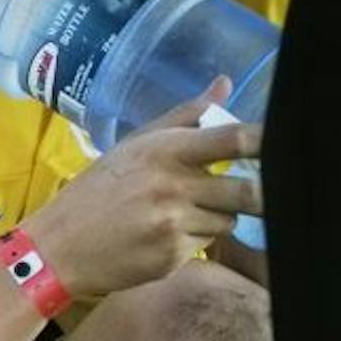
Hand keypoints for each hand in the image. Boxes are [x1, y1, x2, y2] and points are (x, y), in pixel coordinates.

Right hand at [26, 82, 261, 297]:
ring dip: (217, 217)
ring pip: (228, 220)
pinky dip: (193, 241)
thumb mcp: (133, 146)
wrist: (56, 248)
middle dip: (258, 194)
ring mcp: (174, 225)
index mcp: (165, 152)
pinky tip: (161, 237)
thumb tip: (224, 84)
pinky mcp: (173, 256)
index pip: (233, 139)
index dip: (266, 142)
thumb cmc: (94, 192)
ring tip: (183, 215)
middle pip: (248, 191)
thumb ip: (183, 117)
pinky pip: (205, 245)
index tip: (283, 143)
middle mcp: (173, 187)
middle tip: (253, 193)